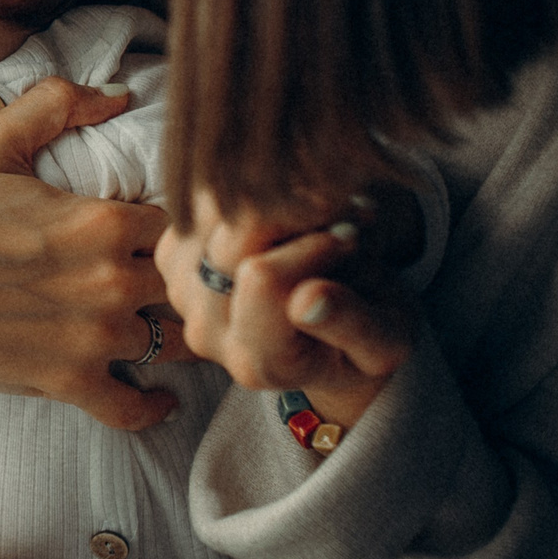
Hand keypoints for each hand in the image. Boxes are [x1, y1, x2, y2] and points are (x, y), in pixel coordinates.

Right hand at [0, 79, 191, 431]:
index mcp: (102, 222)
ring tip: (167, 325)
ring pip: (171, 341)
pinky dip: (151, 405)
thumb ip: (55, 103)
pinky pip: (134, 407)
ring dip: (171, 334)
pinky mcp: (68, 383)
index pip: (184, 222)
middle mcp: (110, 282)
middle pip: (186, 283)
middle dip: (185, 278)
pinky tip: (158, 395)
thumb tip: (116, 94)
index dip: (185, 223)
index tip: (174, 226)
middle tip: (178, 276)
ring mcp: (92, 339)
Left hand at [157, 192, 415, 426]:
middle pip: (236, 237)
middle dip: (295, 216)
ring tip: (311, 225)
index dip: (315, 245)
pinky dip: (246, 195)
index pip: (264, 278)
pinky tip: (280, 221)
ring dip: (270, 201)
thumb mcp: (386, 341)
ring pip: (215, 209)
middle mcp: (207, 332)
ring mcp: (181, 292)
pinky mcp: (171, 255)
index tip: (352, 237)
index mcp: (258, 363)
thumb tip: (308, 301)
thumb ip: (352, 325)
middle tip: (338, 224)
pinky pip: (202, 200)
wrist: (330, 327)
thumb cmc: (367, 332)